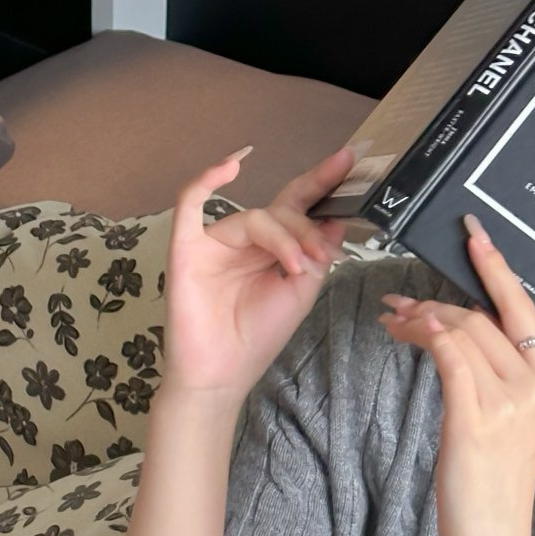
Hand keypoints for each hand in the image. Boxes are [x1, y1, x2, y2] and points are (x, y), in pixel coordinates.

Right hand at [161, 143, 354, 401]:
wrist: (222, 374)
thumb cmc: (256, 337)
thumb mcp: (301, 292)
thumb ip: (317, 252)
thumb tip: (336, 217)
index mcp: (271, 250)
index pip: (296, 207)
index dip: (321, 183)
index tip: (348, 160)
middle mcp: (243, 242)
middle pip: (279, 211)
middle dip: (306, 227)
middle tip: (321, 255)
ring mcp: (214, 242)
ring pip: (252, 216)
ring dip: (283, 236)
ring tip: (297, 267)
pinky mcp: (186, 247)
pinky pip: (190, 202)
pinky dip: (206, 179)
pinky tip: (230, 166)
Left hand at [379, 214, 534, 535]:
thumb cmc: (490, 480)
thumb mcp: (506, 419)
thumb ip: (495, 374)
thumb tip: (457, 330)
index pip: (522, 307)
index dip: (497, 266)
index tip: (474, 234)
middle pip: (482, 316)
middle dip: (436, 301)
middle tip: (398, 302)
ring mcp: (510, 400)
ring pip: (461, 330)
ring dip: (420, 319)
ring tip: (392, 322)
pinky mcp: (477, 417)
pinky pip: (449, 355)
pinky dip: (424, 336)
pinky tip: (404, 334)